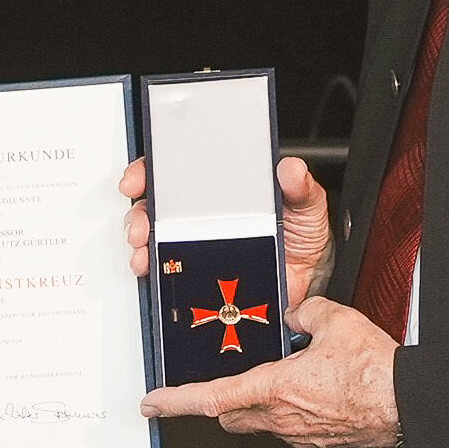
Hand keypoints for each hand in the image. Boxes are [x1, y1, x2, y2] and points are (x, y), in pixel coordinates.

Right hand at [117, 153, 334, 311]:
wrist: (310, 278)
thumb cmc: (303, 233)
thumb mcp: (305, 203)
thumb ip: (298, 186)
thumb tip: (290, 169)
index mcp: (224, 190)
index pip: (178, 171)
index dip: (151, 170)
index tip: (138, 178)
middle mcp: (205, 214)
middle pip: (156, 205)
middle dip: (138, 213)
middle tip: (140, 225)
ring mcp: (199, 243)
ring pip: (156, 238)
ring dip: (142, 244)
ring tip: (144, 251)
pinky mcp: (200, 273)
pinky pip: (169, 270)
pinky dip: (155, 271)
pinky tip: (153, 270)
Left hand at [139, 295, 398, 447]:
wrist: (410, 406)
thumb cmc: (377, 373)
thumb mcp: (336, 320)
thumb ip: (307, 312)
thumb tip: (298, 314)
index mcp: (274, 388)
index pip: (210, 398)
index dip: (175, 400)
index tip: (153, 402)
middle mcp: (282, 418)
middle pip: (230, 416)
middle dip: (219, 402)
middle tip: (220, 385)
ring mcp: (301, 435)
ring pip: (263, 423)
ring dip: (261, 405)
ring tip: (285, 378)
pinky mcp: (320, 444)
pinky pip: (293, 428)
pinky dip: (293, 412)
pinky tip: (315, 393)